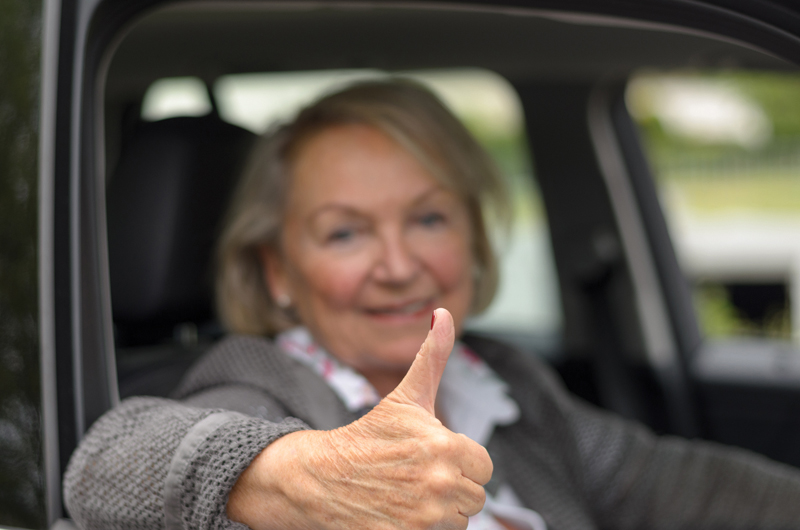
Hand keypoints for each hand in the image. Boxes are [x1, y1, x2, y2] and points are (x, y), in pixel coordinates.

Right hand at [228, 308, 492, 529]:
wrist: (317, 479)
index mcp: (445, 446)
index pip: (484, 466)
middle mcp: (440, 484)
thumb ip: (432, 356)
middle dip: (450, 490)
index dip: (460, 461)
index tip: (430, 457)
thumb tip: (444, 312)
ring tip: (405, 498)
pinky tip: (400, 517)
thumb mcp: (404, 397)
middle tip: (413, 478)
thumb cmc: (366, 438)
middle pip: (474, 498)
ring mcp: (425, 519)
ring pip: (459, 523)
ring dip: (438, 515)